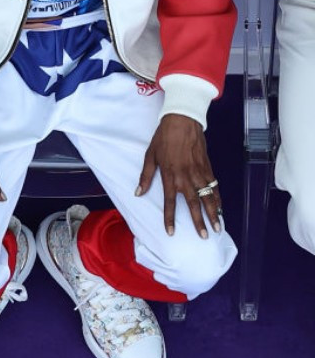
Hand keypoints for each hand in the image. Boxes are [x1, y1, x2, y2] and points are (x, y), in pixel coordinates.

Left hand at [137, 114, 221, 237]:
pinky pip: (214, 186)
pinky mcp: (208, 167)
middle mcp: (186, 176)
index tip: (171, 232)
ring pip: (208, 197)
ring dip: (213, 213)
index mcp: (170, 175)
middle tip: (205, 236)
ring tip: (218, 227)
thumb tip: (138, 192)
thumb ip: (145, 176)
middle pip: (194, 203)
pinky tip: (220, 207)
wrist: (182, 121)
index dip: (170, 218)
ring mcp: (199, 172)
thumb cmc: (163, 138)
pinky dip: (218, 198)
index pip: (170, 202)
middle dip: (200, 222)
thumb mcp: (149, 156)